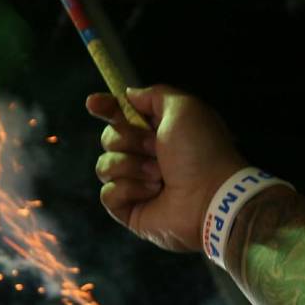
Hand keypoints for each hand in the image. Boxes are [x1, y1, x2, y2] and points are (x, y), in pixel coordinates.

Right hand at [87, 85, 245, 251]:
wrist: (211, 194)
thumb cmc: (201, 150)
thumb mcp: (184, 107)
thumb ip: (154, 94)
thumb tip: (128, 94)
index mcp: (157, 131)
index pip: (120, 116)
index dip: (105, 108)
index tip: (93, 103)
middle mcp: (145, 156)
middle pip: (109, 138)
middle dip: (130, 140)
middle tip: (156, 149)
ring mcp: (136, 184)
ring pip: (105, 166)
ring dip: (132, 166)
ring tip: (159, 176)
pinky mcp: (130, 210)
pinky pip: (108, 194)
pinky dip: (129, 190)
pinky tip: (153, 193)